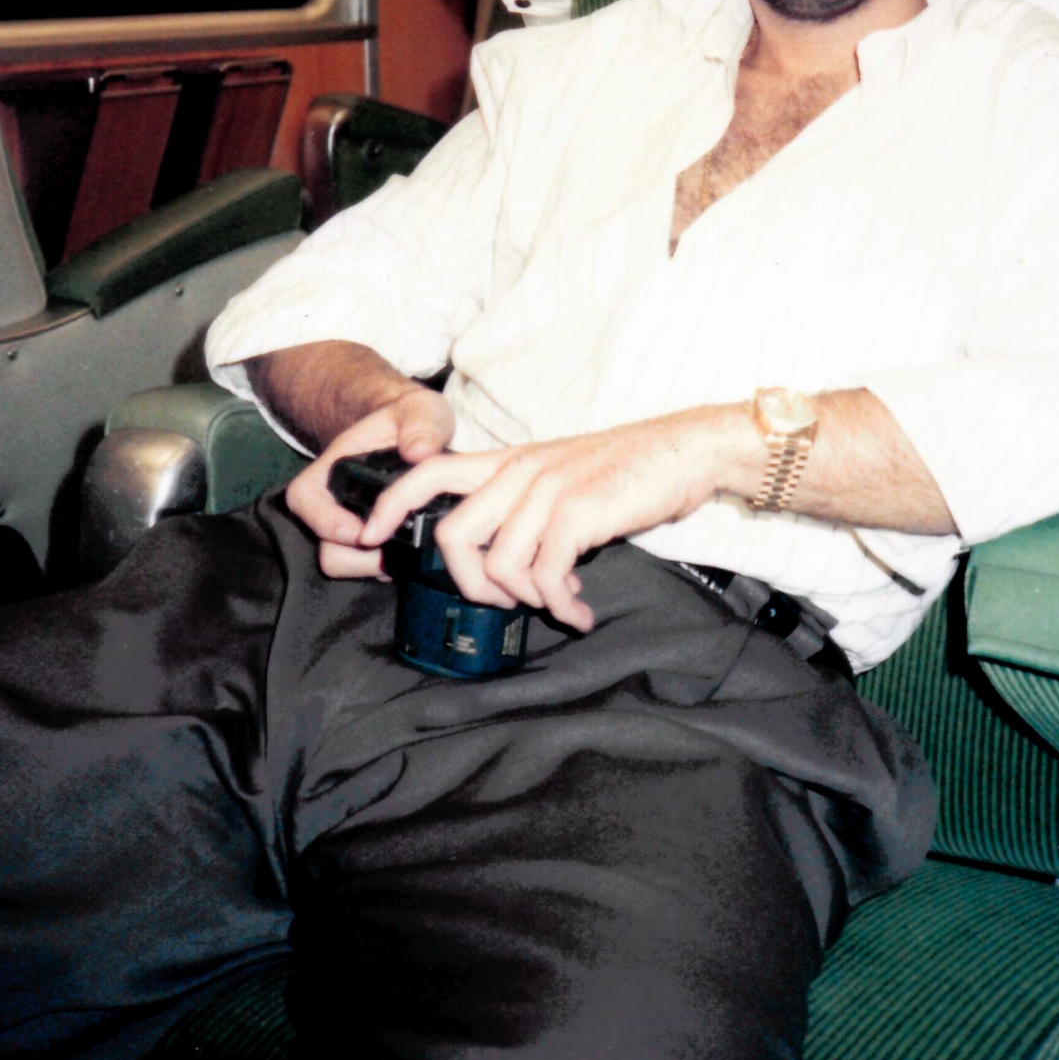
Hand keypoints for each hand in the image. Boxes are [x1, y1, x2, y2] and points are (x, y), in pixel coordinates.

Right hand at [286, 385, 454, 578]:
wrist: (420, 434)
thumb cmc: (413, 419)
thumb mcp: (421, 410)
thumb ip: (421, 424)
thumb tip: (419, 452)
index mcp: (332, 469)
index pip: (304, 500)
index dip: (325, 522)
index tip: (362, 532)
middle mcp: (334, 502)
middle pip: (324, 545)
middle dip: (356, 556)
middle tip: (394, 552)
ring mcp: (350, 526)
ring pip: (342, 562)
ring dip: (370, 566)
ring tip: (405, 556)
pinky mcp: (372, 544)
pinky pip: (365, 568)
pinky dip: (384, 568)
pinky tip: (410, 557)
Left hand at [352, 408, 738, 631]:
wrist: (687, 450)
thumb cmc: (628, 470)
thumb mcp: (562, 475)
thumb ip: (525, 506)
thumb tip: (504, 562)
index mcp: (510, 460)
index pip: (429, 469)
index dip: (392, 504)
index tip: (371, 537)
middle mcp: (520, 470)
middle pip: (453, 533)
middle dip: (471, 585)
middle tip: (505, 601)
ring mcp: (547, 488)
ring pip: (499, 563)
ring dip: (527, 600)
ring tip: (558, 602)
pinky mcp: (578, 511)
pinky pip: (545, 575)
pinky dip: (561, 605)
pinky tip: (579, 609)